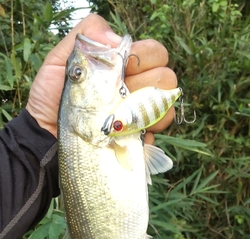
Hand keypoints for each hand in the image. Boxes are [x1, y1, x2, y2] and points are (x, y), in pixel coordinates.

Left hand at [26, 14, 176, 141]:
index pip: (155, 53)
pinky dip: (144, 131)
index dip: (144, 57)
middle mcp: (135, 89)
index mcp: (122, 68)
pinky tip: (122, 132)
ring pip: (166, 105)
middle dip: (148, 81)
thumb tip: (116, 39)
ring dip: (148, 107)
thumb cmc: (50, 99)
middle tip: (122, 92)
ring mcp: (138, 115)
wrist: (45, 136)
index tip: (123, 67)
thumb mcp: (59, 61)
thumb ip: (85, 38)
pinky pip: (156, 135)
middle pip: (167, 77)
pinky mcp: (136, 140)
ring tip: (121, 113)